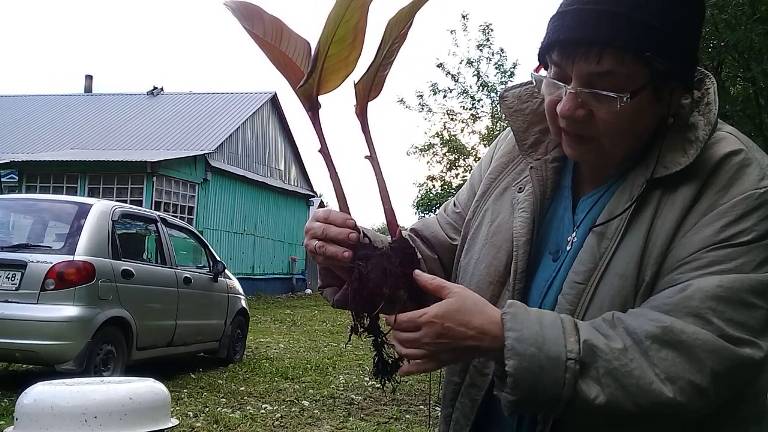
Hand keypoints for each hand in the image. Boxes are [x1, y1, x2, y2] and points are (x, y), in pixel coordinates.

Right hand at [304, 208, 359, 278]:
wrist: (329, 245)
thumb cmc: (335, 231)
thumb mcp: (341, 223)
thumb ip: (347, 223)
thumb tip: (355, 226)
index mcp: (318, 216)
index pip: (327, 215)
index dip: (341, 219)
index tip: (353, 223)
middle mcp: (312, 229)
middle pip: (324, 230)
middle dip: (341, 234)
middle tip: (354, 237)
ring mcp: (311, 244)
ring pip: (322, 247)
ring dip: (337, 251)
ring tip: (349, 254)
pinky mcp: (314, 257)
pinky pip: (324, 260)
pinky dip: (336, 261)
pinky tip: (345, 261)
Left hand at [385, 270, 503, 375]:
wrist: (494, 333)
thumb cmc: (476, 310)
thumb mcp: (454, 291)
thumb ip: (432, 282)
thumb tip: (415, 273)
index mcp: (428, 318)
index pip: (400, 321)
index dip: (390, 318)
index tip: (387, 315)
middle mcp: (427, 337)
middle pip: (400, 338)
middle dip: (393, 332)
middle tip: (394, 327)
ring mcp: (433, 352)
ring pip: (406, 353)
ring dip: (398, 348)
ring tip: (397, 342)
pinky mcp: (442, 362)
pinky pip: (420, 368)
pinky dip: (408, 370)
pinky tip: (402, 370)